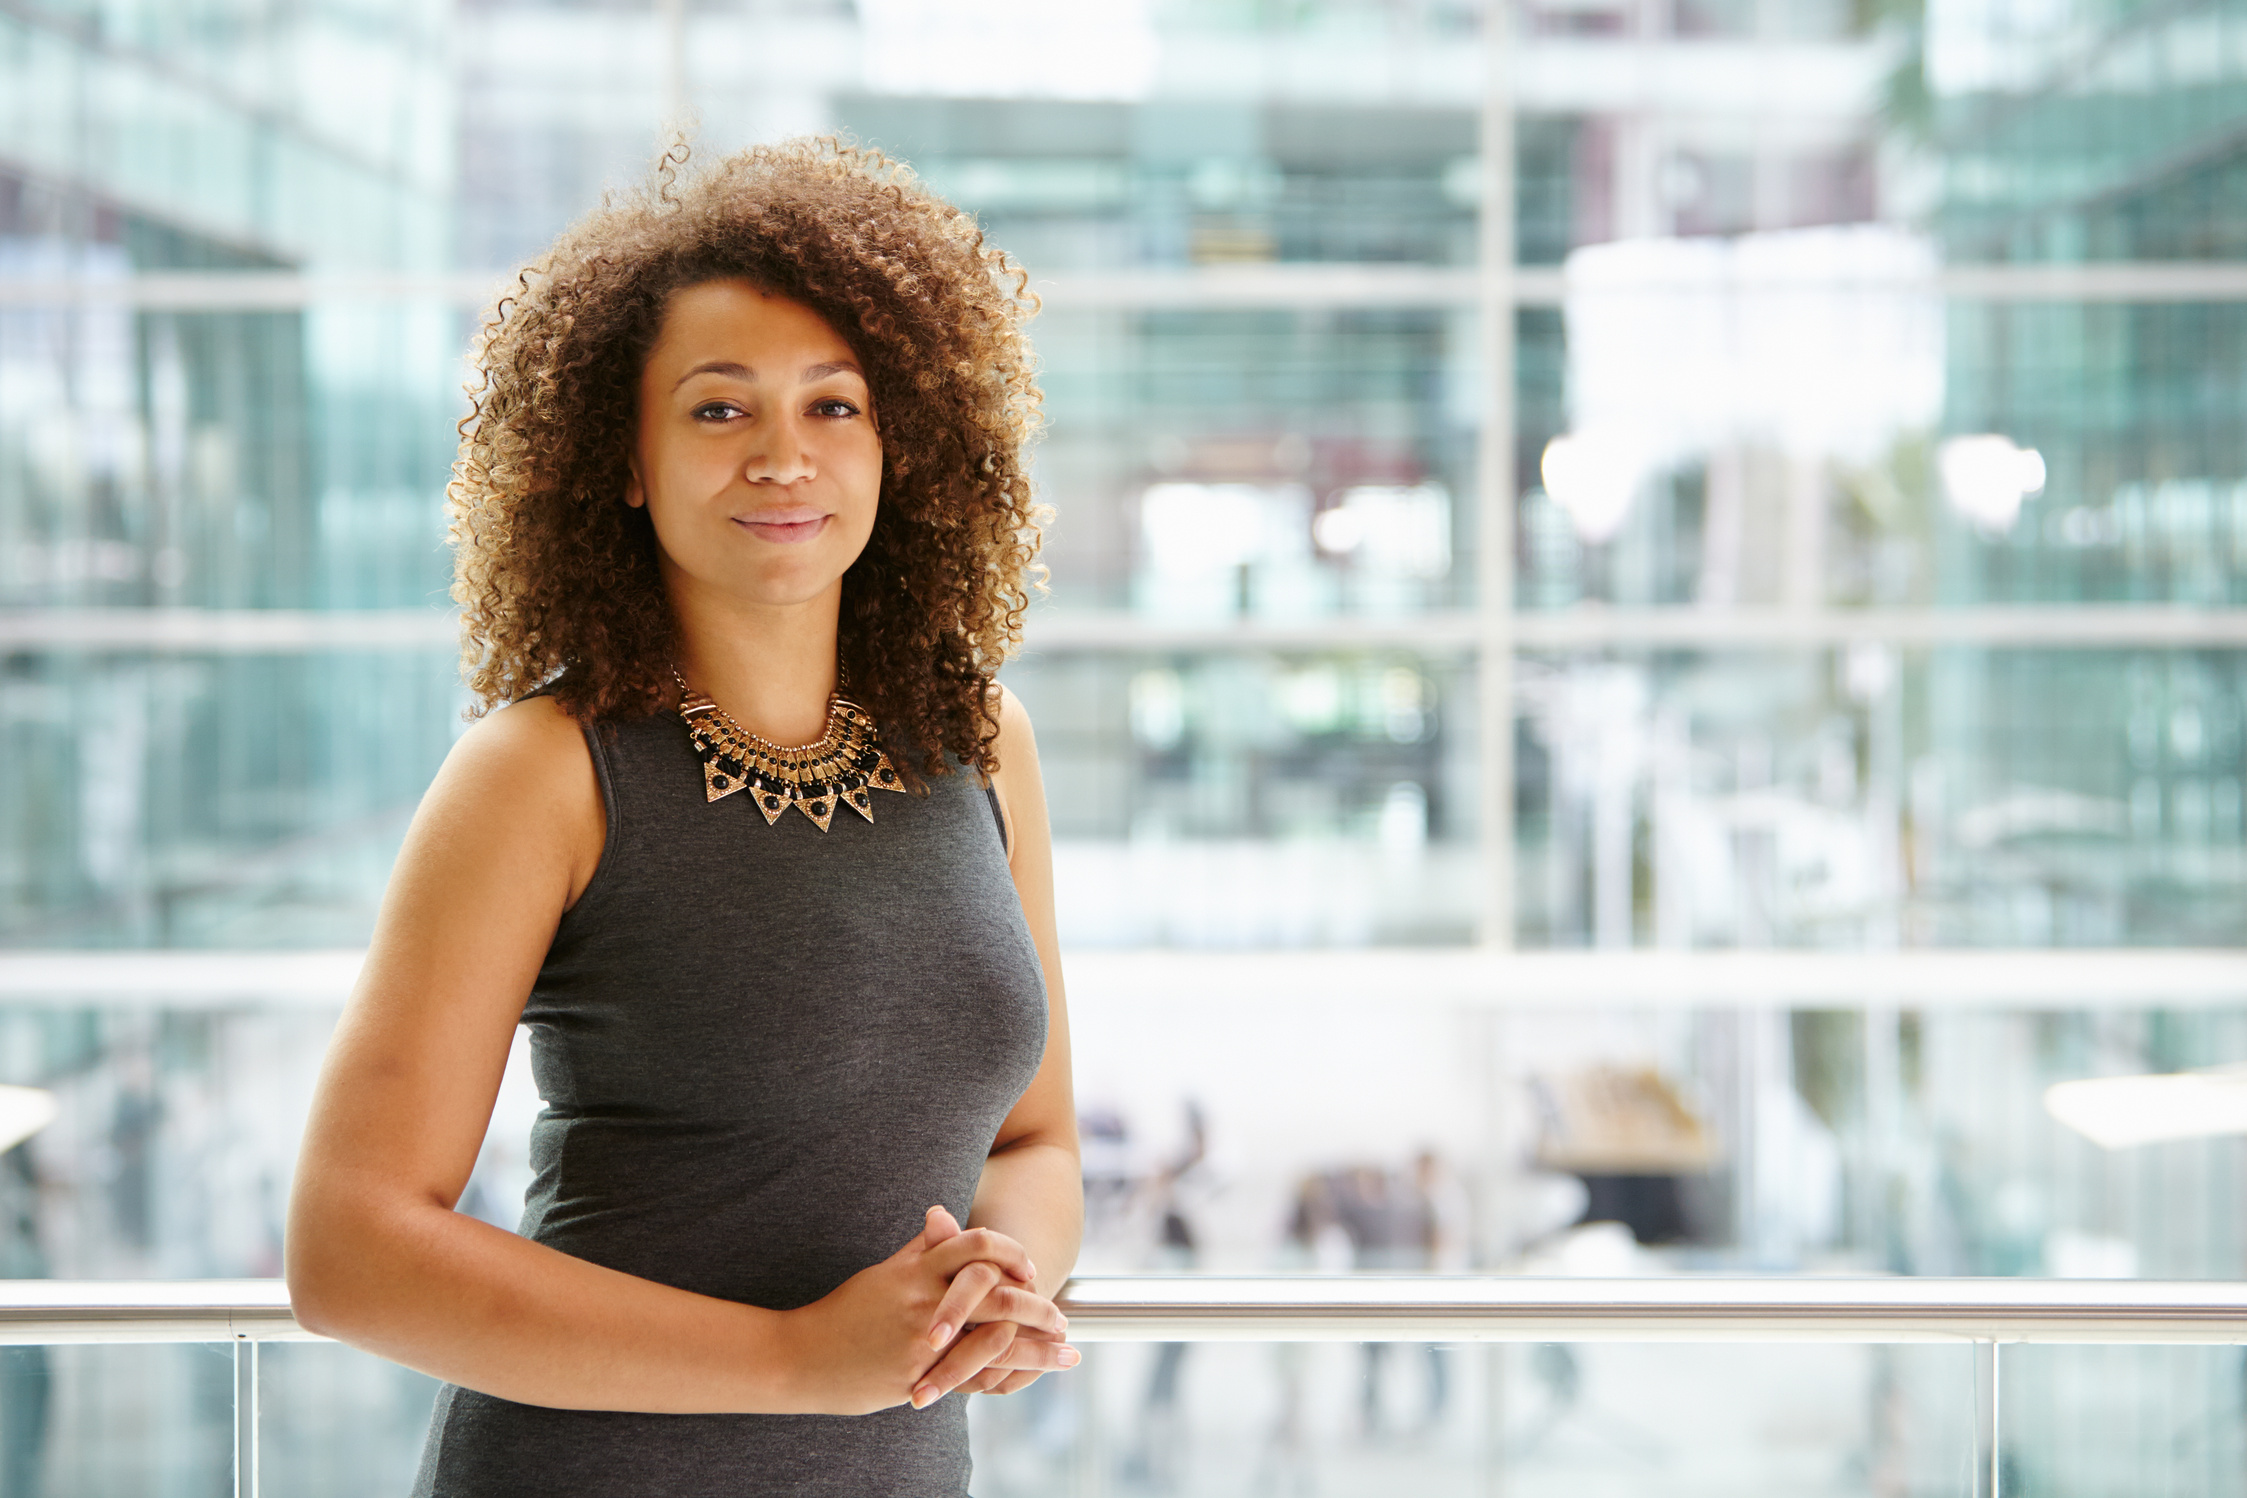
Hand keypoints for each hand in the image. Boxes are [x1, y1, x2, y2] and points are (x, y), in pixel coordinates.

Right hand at [785, 1207, 1073, 1414]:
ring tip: (1066, 1351)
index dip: (1011, 1253)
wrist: (801, 1355)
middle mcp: (924, 1302)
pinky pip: (969, 1376)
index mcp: (918, 1270)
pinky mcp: (916, 1377)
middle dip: (1038, 1307)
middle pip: (998, 1296)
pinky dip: (1003, 1375)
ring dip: (1037, 1349)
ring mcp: (921, 1343)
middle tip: (1063, 1317)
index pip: (977, 1246)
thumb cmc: (845, 1311)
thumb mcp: (884, 1272)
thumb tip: (943, 1217)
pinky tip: (1025, 1377)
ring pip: (993, 1342)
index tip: (1032, 1268)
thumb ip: (919, 1248)